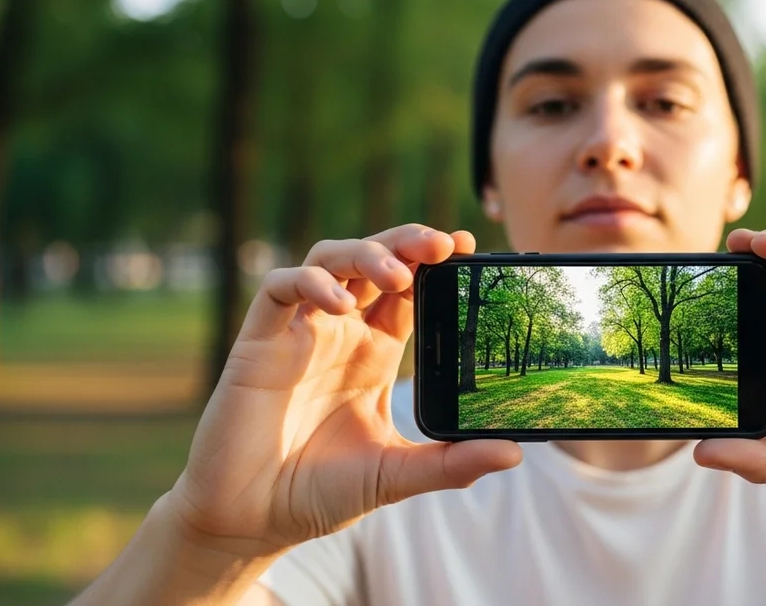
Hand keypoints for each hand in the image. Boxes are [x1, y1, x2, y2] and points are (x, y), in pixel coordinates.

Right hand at [167, 225, 520, 557]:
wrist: (252, 521)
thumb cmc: (320, 493)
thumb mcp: (396, 475)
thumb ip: (451, 463)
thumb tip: (513, 452)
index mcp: (375, 353)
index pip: (412, 290)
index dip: (437, 264)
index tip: (469, 245)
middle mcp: (340, 334)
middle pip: (375, 261)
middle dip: (407, 242)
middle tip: (442, 244)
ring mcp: (300, 333)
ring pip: (329, 259)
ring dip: (365, 253)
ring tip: (399, 274)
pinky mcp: (259, 342)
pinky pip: (279, 289)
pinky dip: (309, 283)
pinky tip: (339, 304)